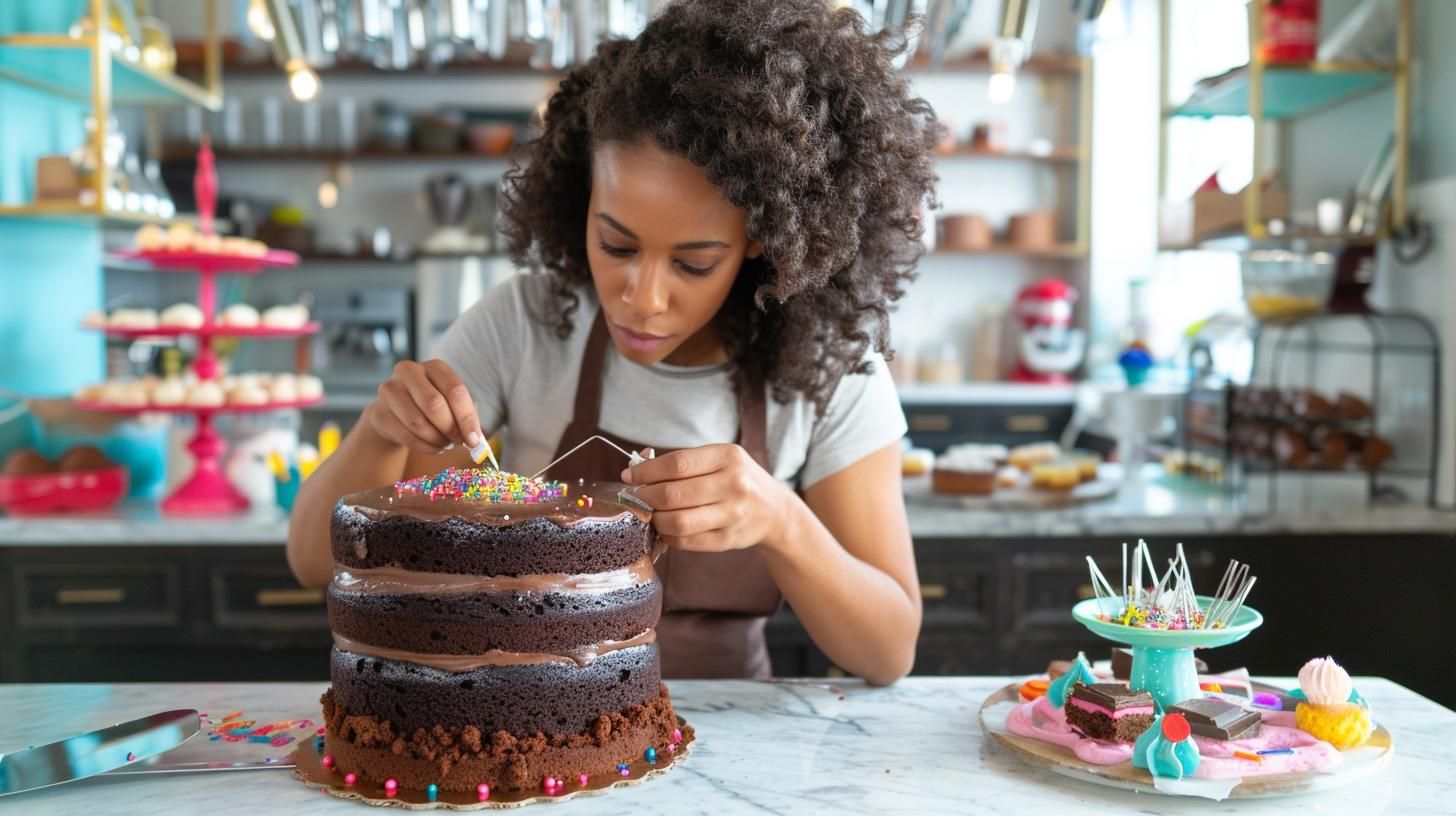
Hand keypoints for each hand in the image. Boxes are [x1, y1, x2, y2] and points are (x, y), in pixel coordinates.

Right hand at [370, 359, 484, 454]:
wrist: (396, 413)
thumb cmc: (433, 408)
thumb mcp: (453, 406)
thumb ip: (467, 418)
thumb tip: (476, 439)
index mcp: (434, 366)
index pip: (455, 390)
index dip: (467, 418)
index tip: (474, 440)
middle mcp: (409, 371)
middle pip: (434, 404)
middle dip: (449, 429)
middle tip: (457, 442)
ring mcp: (389, 390)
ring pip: (417, 422)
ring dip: (436, 440)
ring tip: (444, 444)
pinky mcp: (378, 412)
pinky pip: (405, 435)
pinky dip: (423, 447)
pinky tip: (432, 447)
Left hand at [621, 444, 790, 552]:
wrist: (774, 511)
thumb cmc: (738, 480)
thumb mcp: (721, 459)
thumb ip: (684, 462)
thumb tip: (637, 467)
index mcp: (728, 457)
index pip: (677, 464)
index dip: (647, 471)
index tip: (630, 476)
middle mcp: (733, 485)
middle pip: (673, 494)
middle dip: (646, 496)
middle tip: (637, 496)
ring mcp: (732, 515)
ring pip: (677, 521)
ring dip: (654, 518)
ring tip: (650, 513)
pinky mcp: (728, 540)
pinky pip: (686, 541)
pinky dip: (668, 536)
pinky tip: (666, 528)